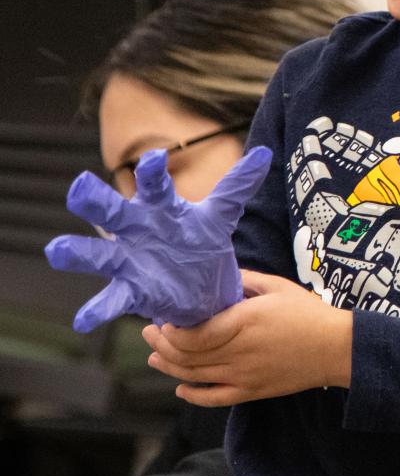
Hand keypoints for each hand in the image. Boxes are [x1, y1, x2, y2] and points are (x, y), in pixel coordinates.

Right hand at [45, 146, 271, 331]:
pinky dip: (95, 311)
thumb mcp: (222, 215)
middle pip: (113, 212)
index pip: (153, 184)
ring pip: (97, 254)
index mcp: (160, 207)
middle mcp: (137, 230)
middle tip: (80, 188)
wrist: (201, 284)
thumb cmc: (201, 241)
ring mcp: (128, 260)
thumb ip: (238, 185)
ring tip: (58, 250)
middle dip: (96, 200)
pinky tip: (82, 322)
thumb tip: (265, 153)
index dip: (152, 172)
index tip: (156, 160)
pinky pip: (110, 301)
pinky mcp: (130, 290)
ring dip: (77, 253)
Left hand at [143, 271, 353, 406]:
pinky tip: (181, 387)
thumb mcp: (278, 287)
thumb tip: (219, 278)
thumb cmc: (309, 314)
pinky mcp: (251, 391)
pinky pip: (213, 398)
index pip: (192, 334)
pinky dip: (192, 395)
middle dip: (161, 345)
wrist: (337, 348)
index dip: (170, 330)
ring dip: (169, 366)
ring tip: (154, 356)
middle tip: (149, 333)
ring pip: (193, 375)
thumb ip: (245, 280)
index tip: (163, 319)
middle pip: (186, 355)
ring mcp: (243, 375)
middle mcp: (238, 351)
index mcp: (243, 322)